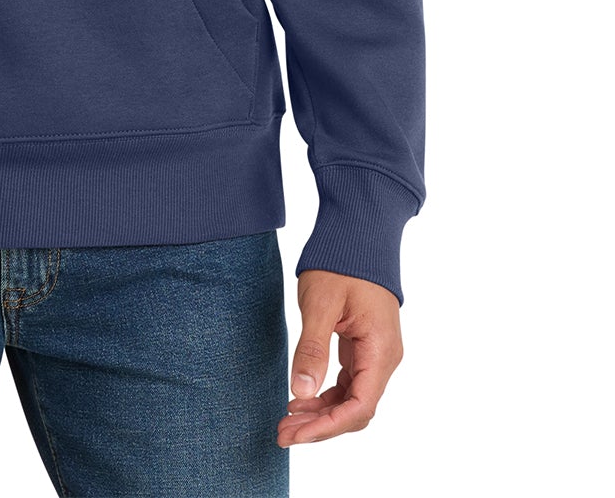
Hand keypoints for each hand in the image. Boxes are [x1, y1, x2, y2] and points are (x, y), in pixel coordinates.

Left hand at [277, 269, 402, 447]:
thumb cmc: (341, 262)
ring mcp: (376, 354)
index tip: (295, 434)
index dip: (326, 427)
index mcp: (380, 350)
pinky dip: (325, 396)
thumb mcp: (321, 303)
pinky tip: (300, 398)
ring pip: (351, 399)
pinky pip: (348, 383)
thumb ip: (313, 348)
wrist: (358, 233)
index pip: (359, 407)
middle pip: (356, 410)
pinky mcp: (364, 347)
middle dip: (320, 427)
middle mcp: (384, 358)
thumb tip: (301, 391)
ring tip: (286, 421)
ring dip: (320, 414)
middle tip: (282, 434)